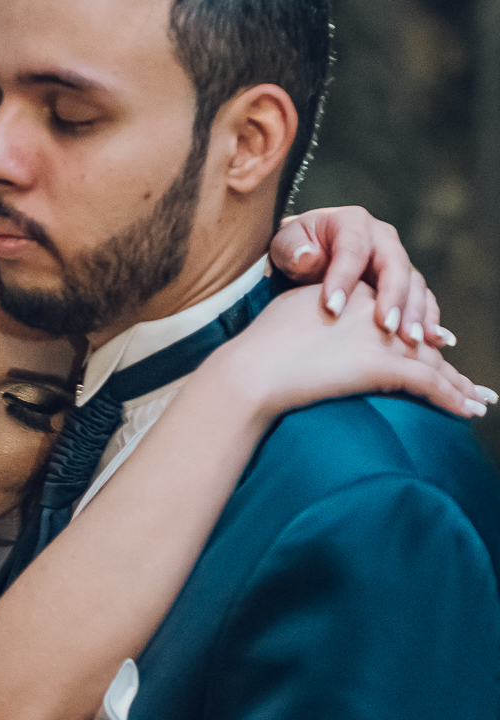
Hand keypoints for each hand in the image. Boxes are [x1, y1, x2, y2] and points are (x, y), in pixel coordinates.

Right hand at [209, 283, 495, 420]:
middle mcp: (377, 311)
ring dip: (462, 385)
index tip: (436, 346)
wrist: (255, 367)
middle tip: (474, 382)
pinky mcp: (386, 366)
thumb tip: (322, 319)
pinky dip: (455, 399)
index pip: (399, 312)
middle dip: (448, 361)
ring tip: (481, 400)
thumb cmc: (261, 345)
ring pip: (435, 363)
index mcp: (357, 294)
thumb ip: (316, 310)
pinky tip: (470, 411)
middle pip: (423, 338)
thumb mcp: (293, 310)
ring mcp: (384, 339)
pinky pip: (431, 385)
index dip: (421, 331)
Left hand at [271, 206, 452, 348]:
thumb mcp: (285, 244)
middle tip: (387, 328)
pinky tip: (437, 342)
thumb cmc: (294, 250)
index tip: (332, 310)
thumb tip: (307, 256)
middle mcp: (382, 239)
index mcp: (352, 223)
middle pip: (395, 266)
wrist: (307, 256)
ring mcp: (397, 261)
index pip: (352, 250)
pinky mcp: (406, 284)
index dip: (344, 279)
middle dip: (393, 298)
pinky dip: (430, 321)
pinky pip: (424, 301)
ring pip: (415, 285)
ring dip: (416, 314)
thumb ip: (292, 249)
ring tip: (412, 341)